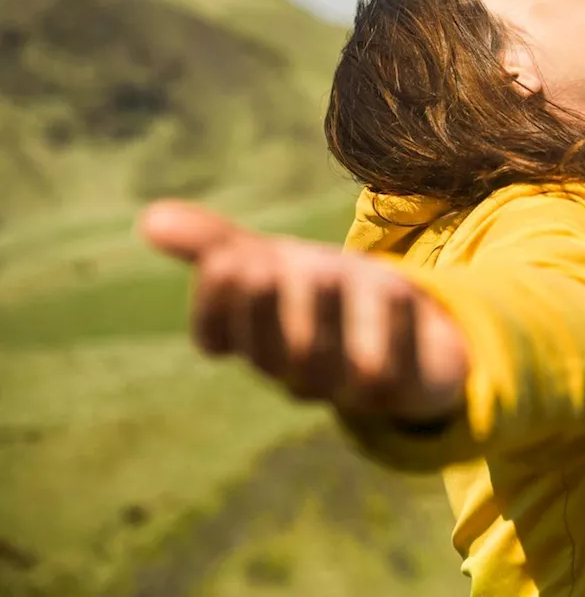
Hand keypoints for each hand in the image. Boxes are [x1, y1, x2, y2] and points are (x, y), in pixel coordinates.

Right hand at [138, 200, 466, 421]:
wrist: (416, 334)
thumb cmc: (326, 296)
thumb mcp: (273, 262)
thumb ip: (216, 244)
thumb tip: (148, 217)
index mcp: (257, 343)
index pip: (216, 335)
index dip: (216, 301)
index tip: (227, 259)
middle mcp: (297, 372)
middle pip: (271, 351)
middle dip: (265, 305)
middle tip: (265, 261)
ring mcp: (349, 387)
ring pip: (326, 365)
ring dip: (323, 314)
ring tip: (323, 269)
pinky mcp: (404, 388)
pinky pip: (390, 370)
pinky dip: (392, 327)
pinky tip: (397, 286)